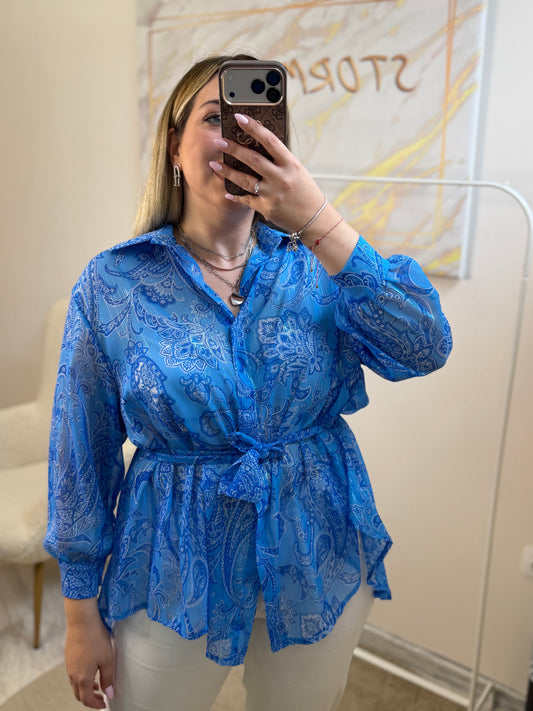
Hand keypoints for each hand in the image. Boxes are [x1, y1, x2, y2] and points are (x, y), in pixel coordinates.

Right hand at [64, 599, 113, 708]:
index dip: (96, 705)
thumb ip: (108, 679)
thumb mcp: (107, 659)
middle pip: (79, 694)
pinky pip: (73, 674)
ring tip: (98, 683)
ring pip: (75, 684)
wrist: (82, 620)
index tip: (104, 704)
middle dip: (90, 698)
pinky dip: (82, 678)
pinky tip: (91, 669)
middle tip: (101, 696)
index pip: (86, 700)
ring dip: (86, 688)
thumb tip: (109, 694)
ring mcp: (69, 665)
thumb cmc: (96, 638)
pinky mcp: (68, 657)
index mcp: (82, 678)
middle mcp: (72, 674)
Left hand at [210, 113, 359, 274]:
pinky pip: (246, 200)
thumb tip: (257, 146)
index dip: (253, 128)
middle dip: (233, 149)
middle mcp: (281, 178)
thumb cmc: (306, 192)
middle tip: (219, 142)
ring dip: (227, 172)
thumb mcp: (297, 171)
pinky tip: (226, 192)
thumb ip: (279, 160)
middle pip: (252, 159)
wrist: (314, 219)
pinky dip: (236, 196)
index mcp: (290, 164)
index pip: (269, 140)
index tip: (239, 118)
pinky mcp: (266, 208)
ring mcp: (272, 194)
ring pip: (244, 180)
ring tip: (214, 164)